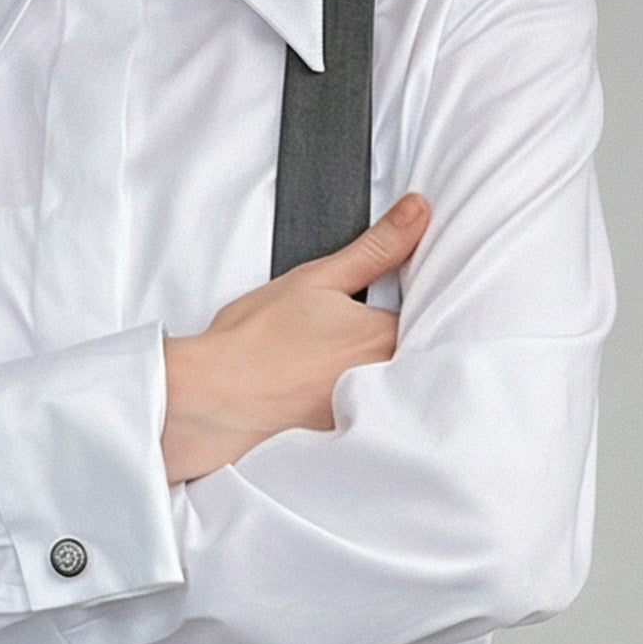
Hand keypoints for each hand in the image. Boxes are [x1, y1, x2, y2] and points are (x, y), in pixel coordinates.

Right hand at [161, 192, 429, 481]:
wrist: (214, 394)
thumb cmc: (254, 341)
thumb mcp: (319, 278)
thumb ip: (376, 247)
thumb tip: (418, 213)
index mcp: (385, 337)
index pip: (428, 308)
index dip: (413, 292)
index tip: (388, 287)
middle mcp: (384, 378)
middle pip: (413, 344)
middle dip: (393, 326)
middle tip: (346, 321)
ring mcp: (364, 408)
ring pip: (389, 374)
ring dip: (375, 359)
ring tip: (328, 348)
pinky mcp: (342, 430)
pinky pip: (365, 403)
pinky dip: (354, 387)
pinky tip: (321, 376)